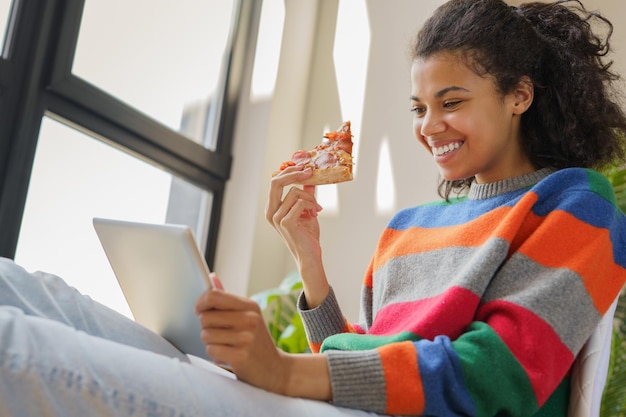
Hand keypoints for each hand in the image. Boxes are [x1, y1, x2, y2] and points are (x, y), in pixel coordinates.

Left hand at [195, 274, 288, 393]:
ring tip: (225, 346)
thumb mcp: (247, 317)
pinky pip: (212, 350)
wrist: (275, 368)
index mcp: (250, 306)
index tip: (199, 311)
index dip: (201, 303)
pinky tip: (227, 356)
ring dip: (210, 343)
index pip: (214, 296)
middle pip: (206, 317)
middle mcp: (250, 319)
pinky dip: (215, 355)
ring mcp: (246, 338)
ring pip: (206, 335)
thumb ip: (227, 300)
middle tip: (218, 334)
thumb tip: (212, 277)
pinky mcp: (241, 356)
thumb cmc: (255, 341)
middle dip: (206, 327)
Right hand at [266, 166, 330, 307]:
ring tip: (316, 209)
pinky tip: (314, 214)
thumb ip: (305, 194)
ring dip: (310, 198)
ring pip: (294, 192)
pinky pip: (299, 202)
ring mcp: (277, 218)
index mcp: (273, 208)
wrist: (310, 256)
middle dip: (293, 174)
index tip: (304, 167)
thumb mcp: (306, 210)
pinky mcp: (285, 222)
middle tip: (308, 171)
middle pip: (276, 182)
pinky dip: (310, 205)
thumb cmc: (307, 236)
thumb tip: (310, 178)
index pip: (275, 182)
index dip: (288, 172)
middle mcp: (271, 212)